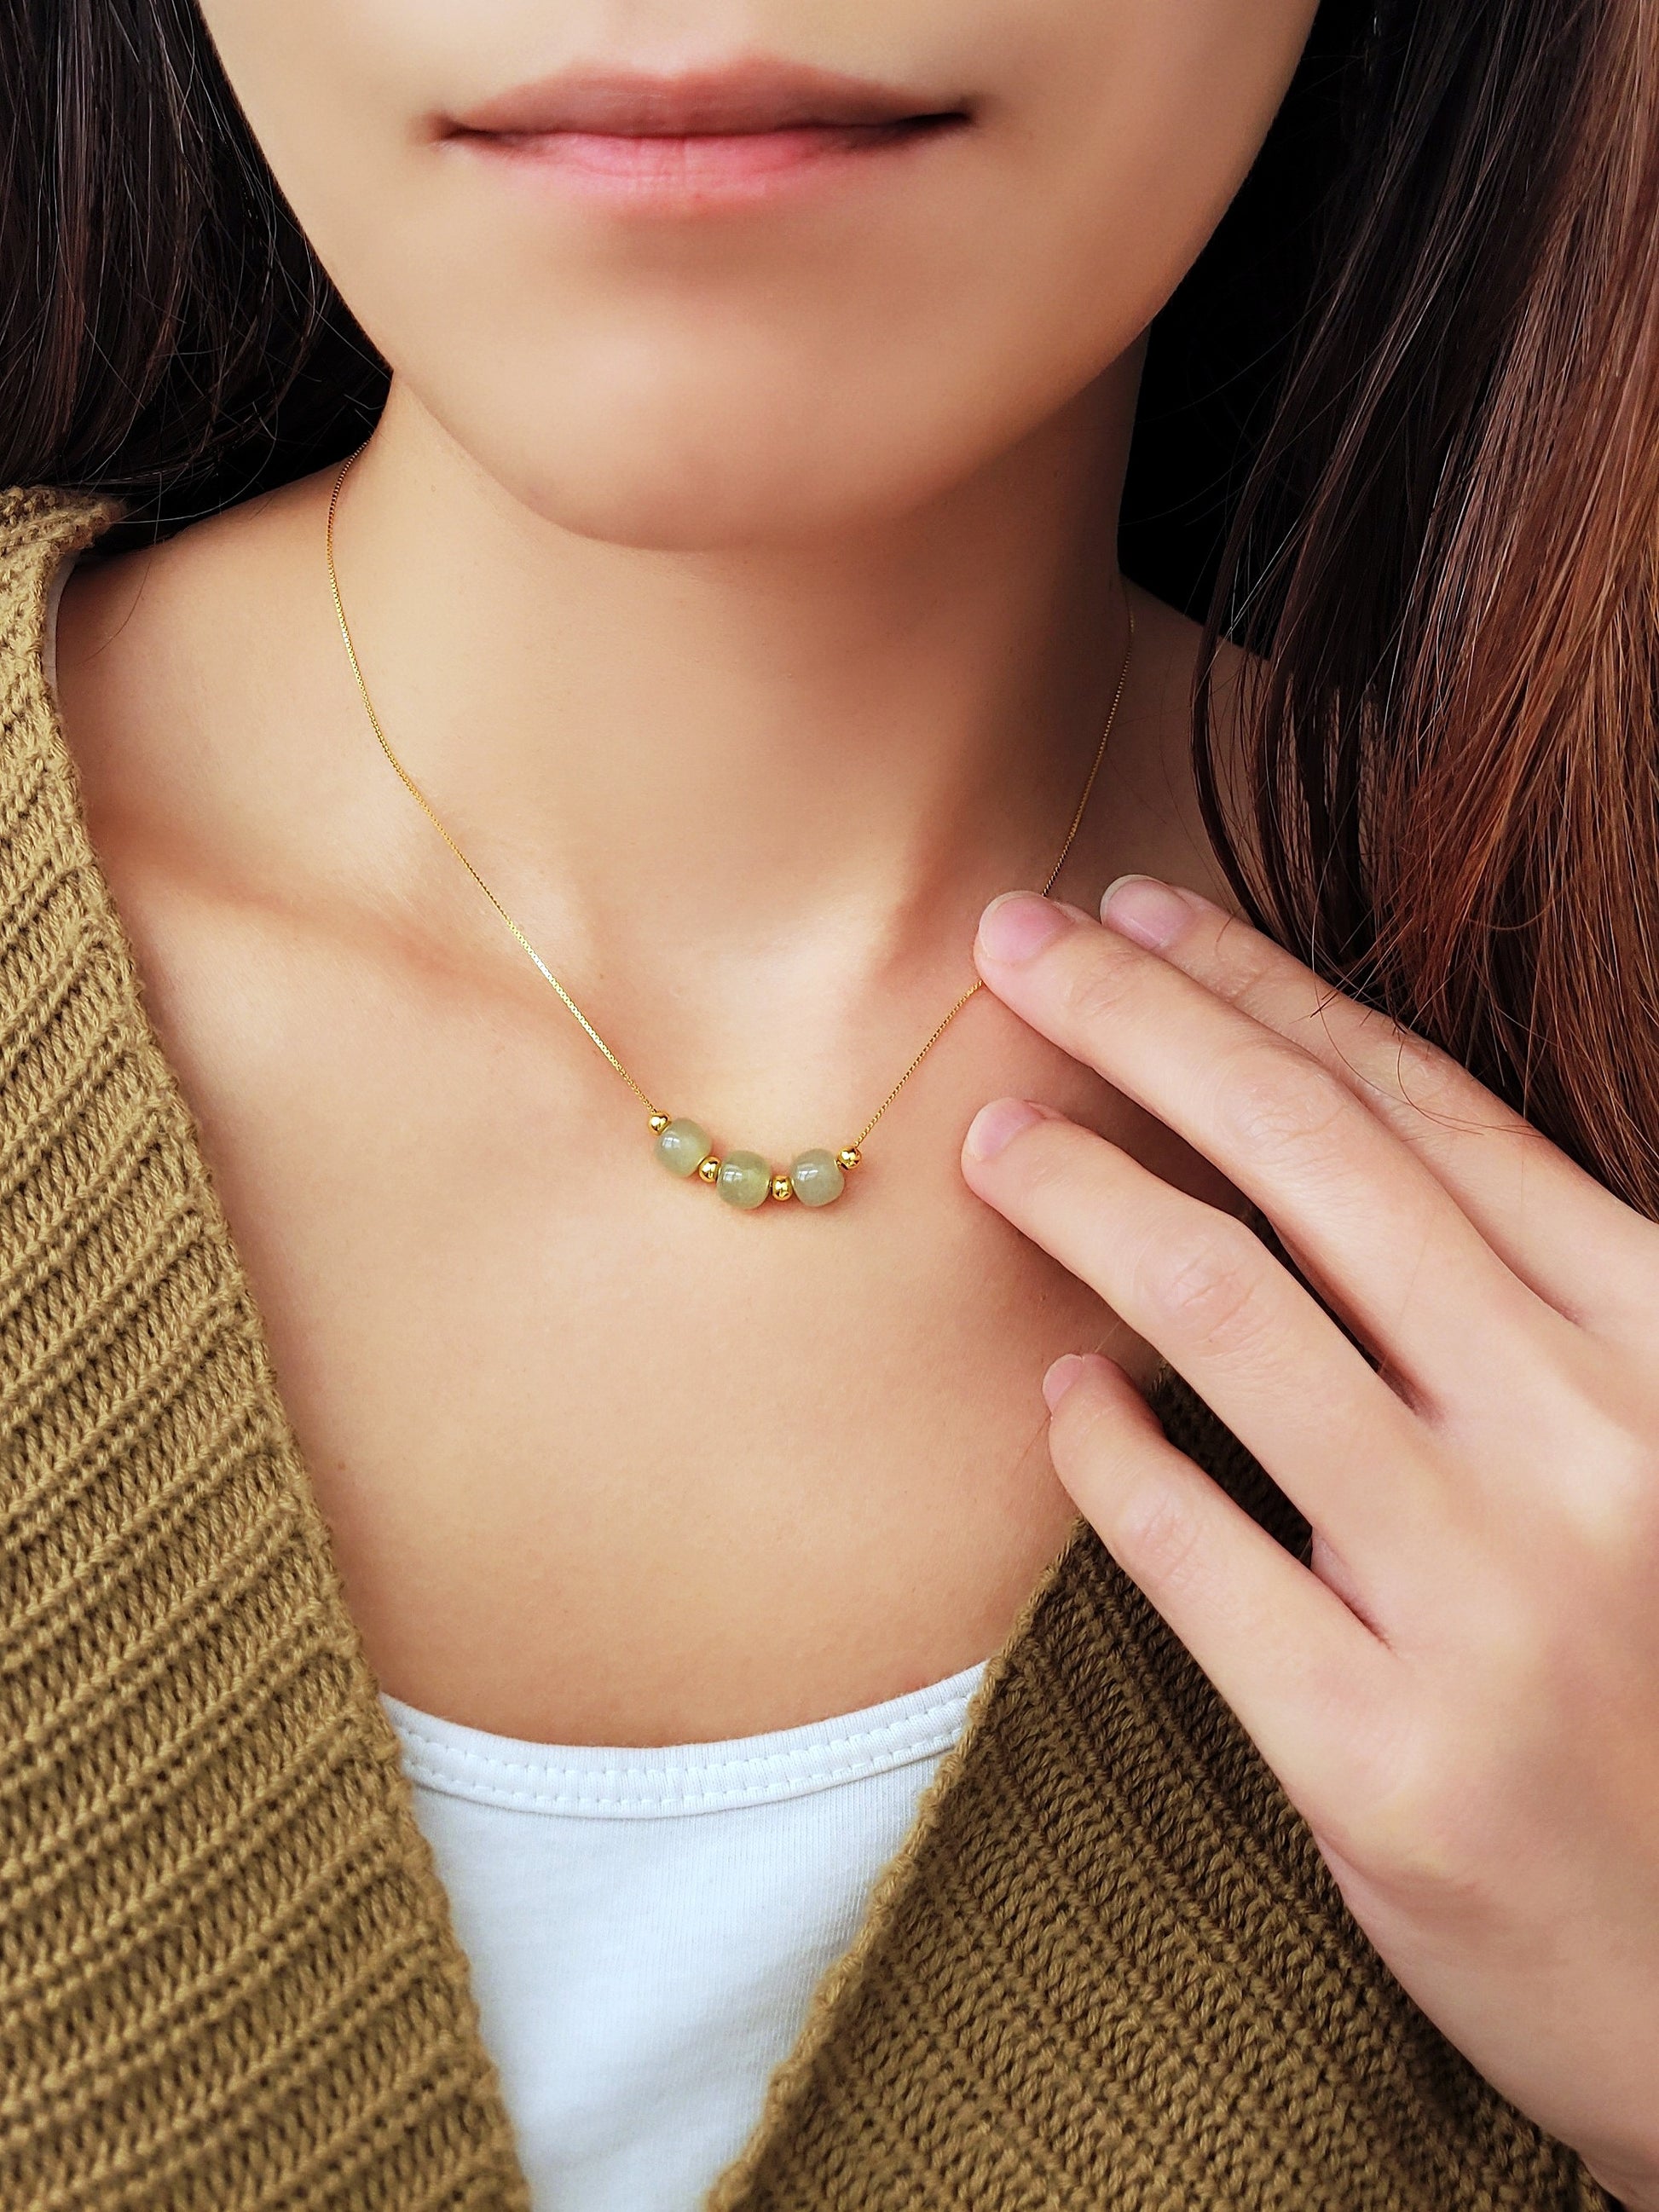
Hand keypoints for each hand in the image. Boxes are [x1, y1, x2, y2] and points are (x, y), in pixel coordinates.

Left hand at [960, 876, 1658, 2209]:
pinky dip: (1098, 1444)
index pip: (1425, 1112)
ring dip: (1085, 1197)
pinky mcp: (1385, 1755)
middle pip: (1314, 1163)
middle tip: (1010, 941)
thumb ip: (1522, 1302)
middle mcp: (1593, 1441)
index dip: (1264, 991)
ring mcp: (1491, 1600)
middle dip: (1143, 1025)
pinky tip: (1053, 1388)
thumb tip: (1314, 1117)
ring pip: (1227, 1312)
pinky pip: (1187, 1544)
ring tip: (995, 1142)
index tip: (1140, 914)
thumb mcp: (1648, 1447)